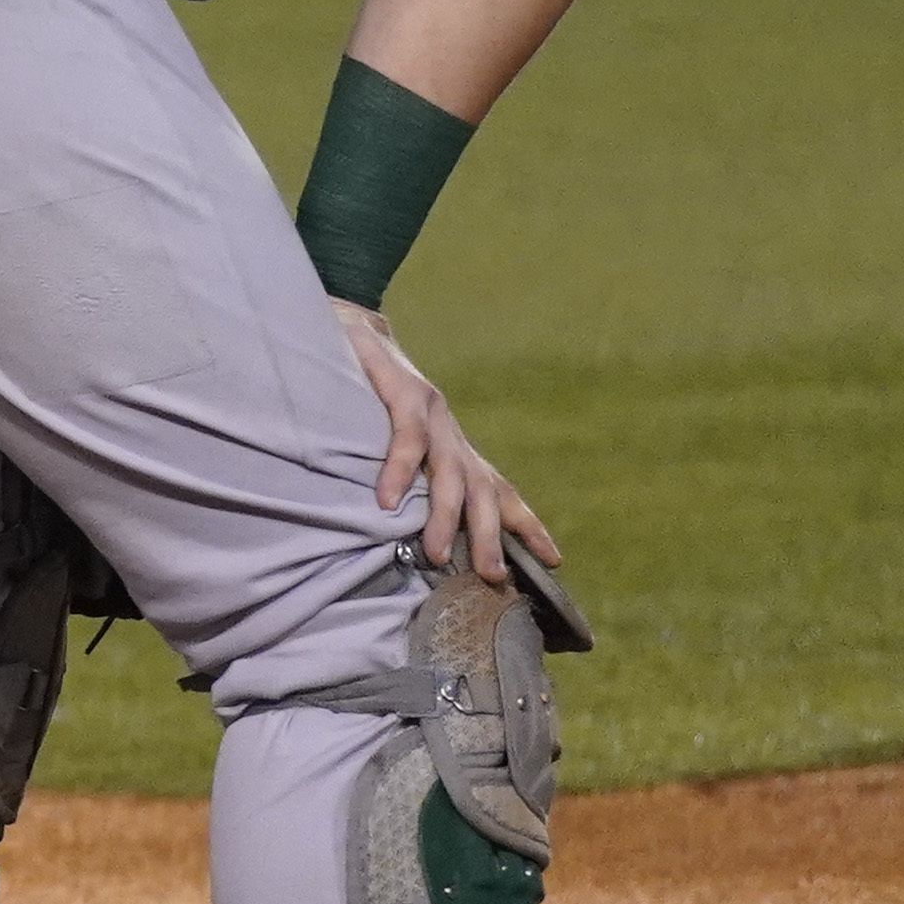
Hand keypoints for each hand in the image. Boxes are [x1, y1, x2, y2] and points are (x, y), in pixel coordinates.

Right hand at [333, 299, 555, 586]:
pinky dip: (399, 471)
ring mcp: (431, 413)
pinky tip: (388, 502)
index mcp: (453, 447)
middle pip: (483, 491)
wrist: (350, 326)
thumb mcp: (395, 436)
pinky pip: (406, 439)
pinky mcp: (401, 392)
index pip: (499, 490)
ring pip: (449, 473)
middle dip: (491, 537)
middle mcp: (451, 433)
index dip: (527, 525)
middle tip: (492, 577)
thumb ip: (408, 474)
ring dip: (445, 517)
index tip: (553, 561)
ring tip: (437, 555)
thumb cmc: (368, 392)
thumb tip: (404, 528)